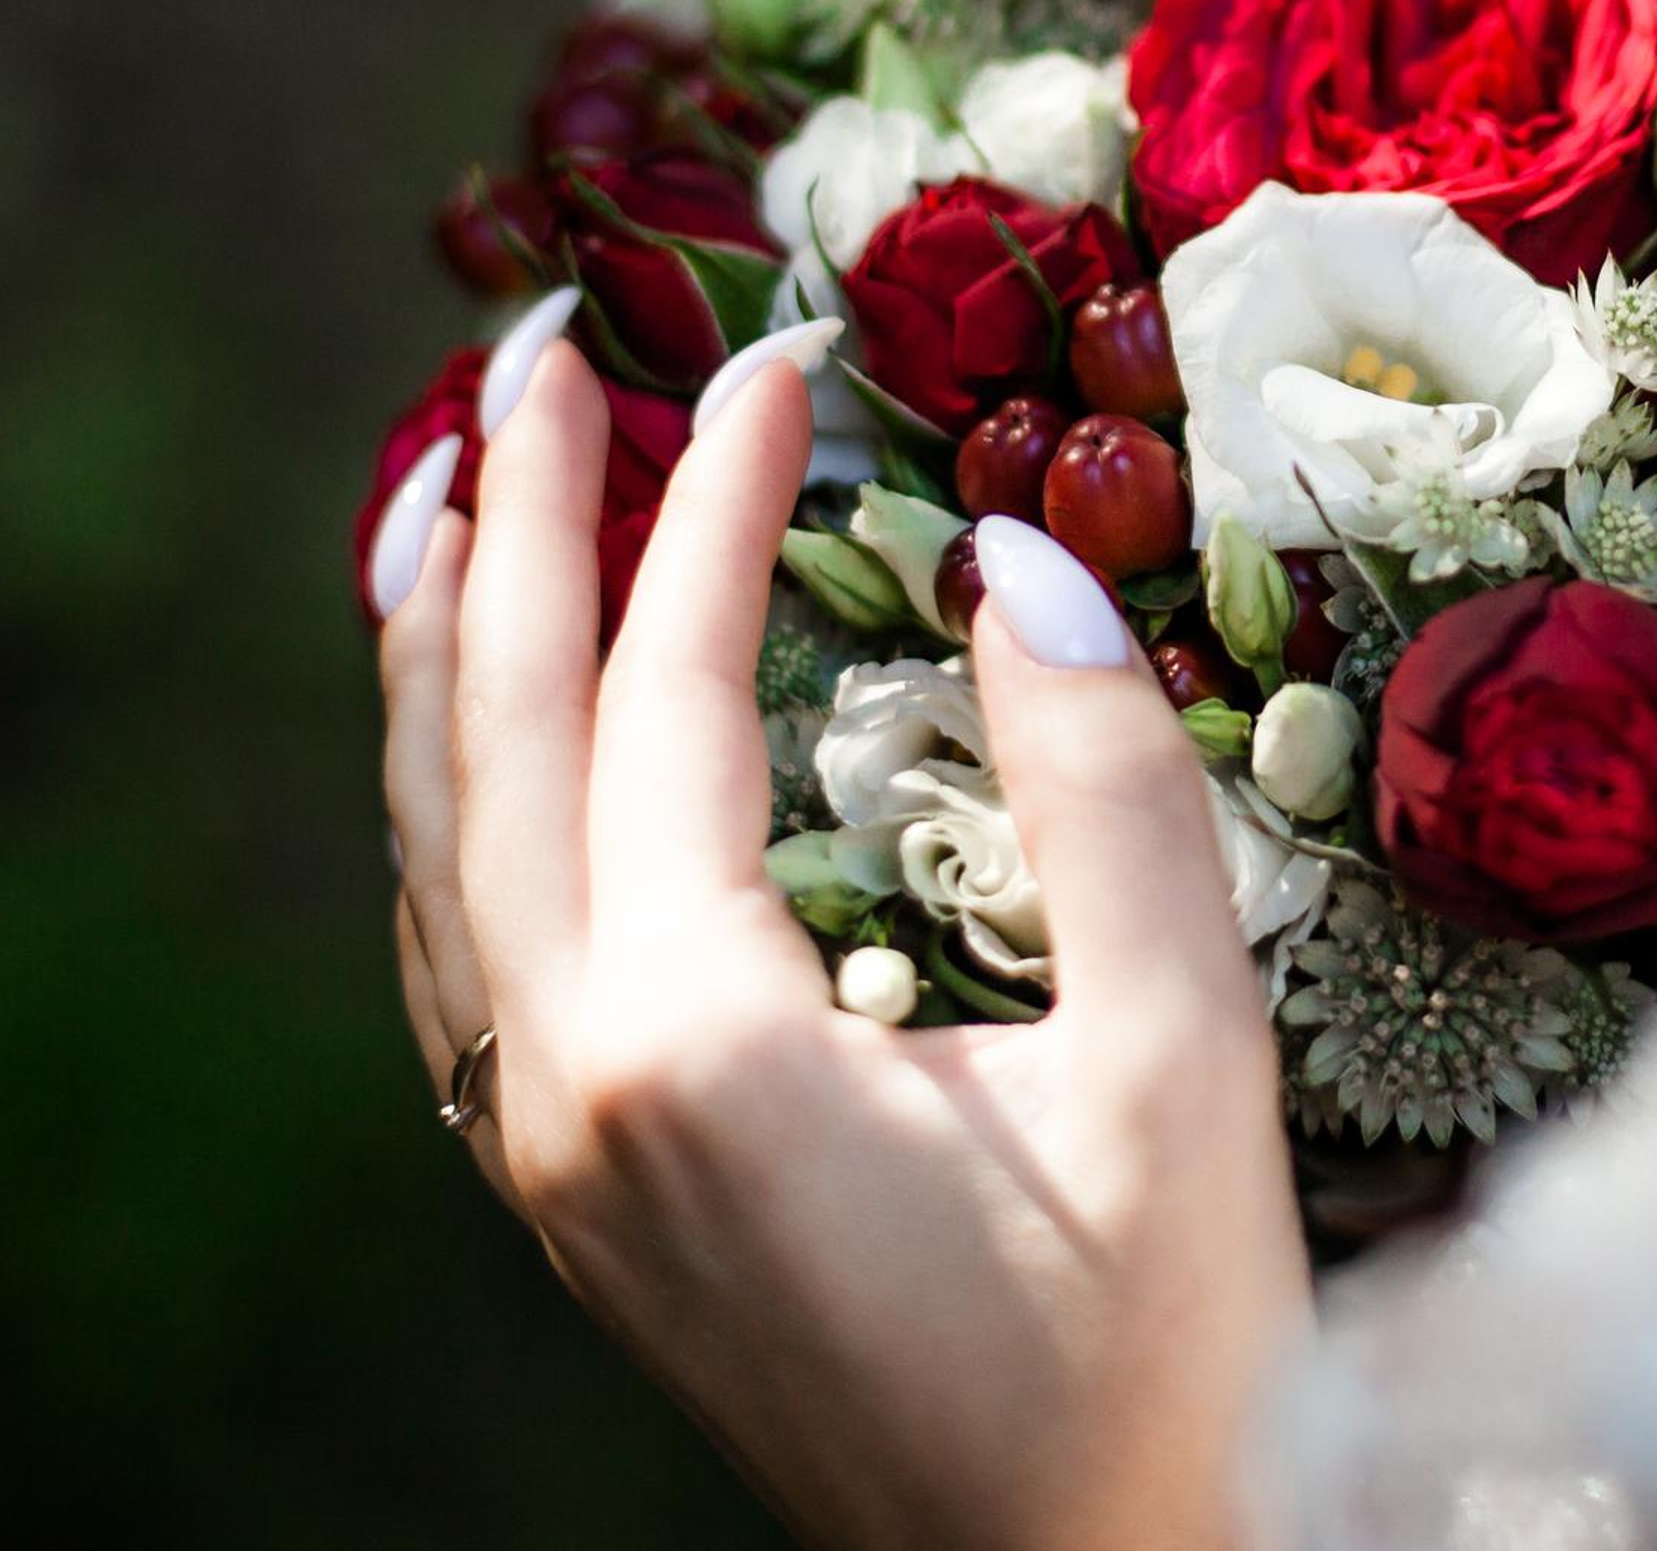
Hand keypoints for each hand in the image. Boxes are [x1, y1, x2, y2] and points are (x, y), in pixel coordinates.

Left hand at [380, 342, 1309, 1550]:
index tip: (785, 359)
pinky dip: (451, 795)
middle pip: (487, 744)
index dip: (723, 503)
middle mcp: (571, 1096)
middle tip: (548, 347)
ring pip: (436, 850)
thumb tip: (1023, 556)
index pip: (671, 696)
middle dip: (509, 522)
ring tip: (457, 489)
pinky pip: (458, 948)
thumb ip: (1102, 788)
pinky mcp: (581, 1197)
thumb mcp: (1179, 1051)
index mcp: (697, 1047)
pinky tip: (482, 740)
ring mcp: (550, 1160)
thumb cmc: (1163, 1351)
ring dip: (443, 651)